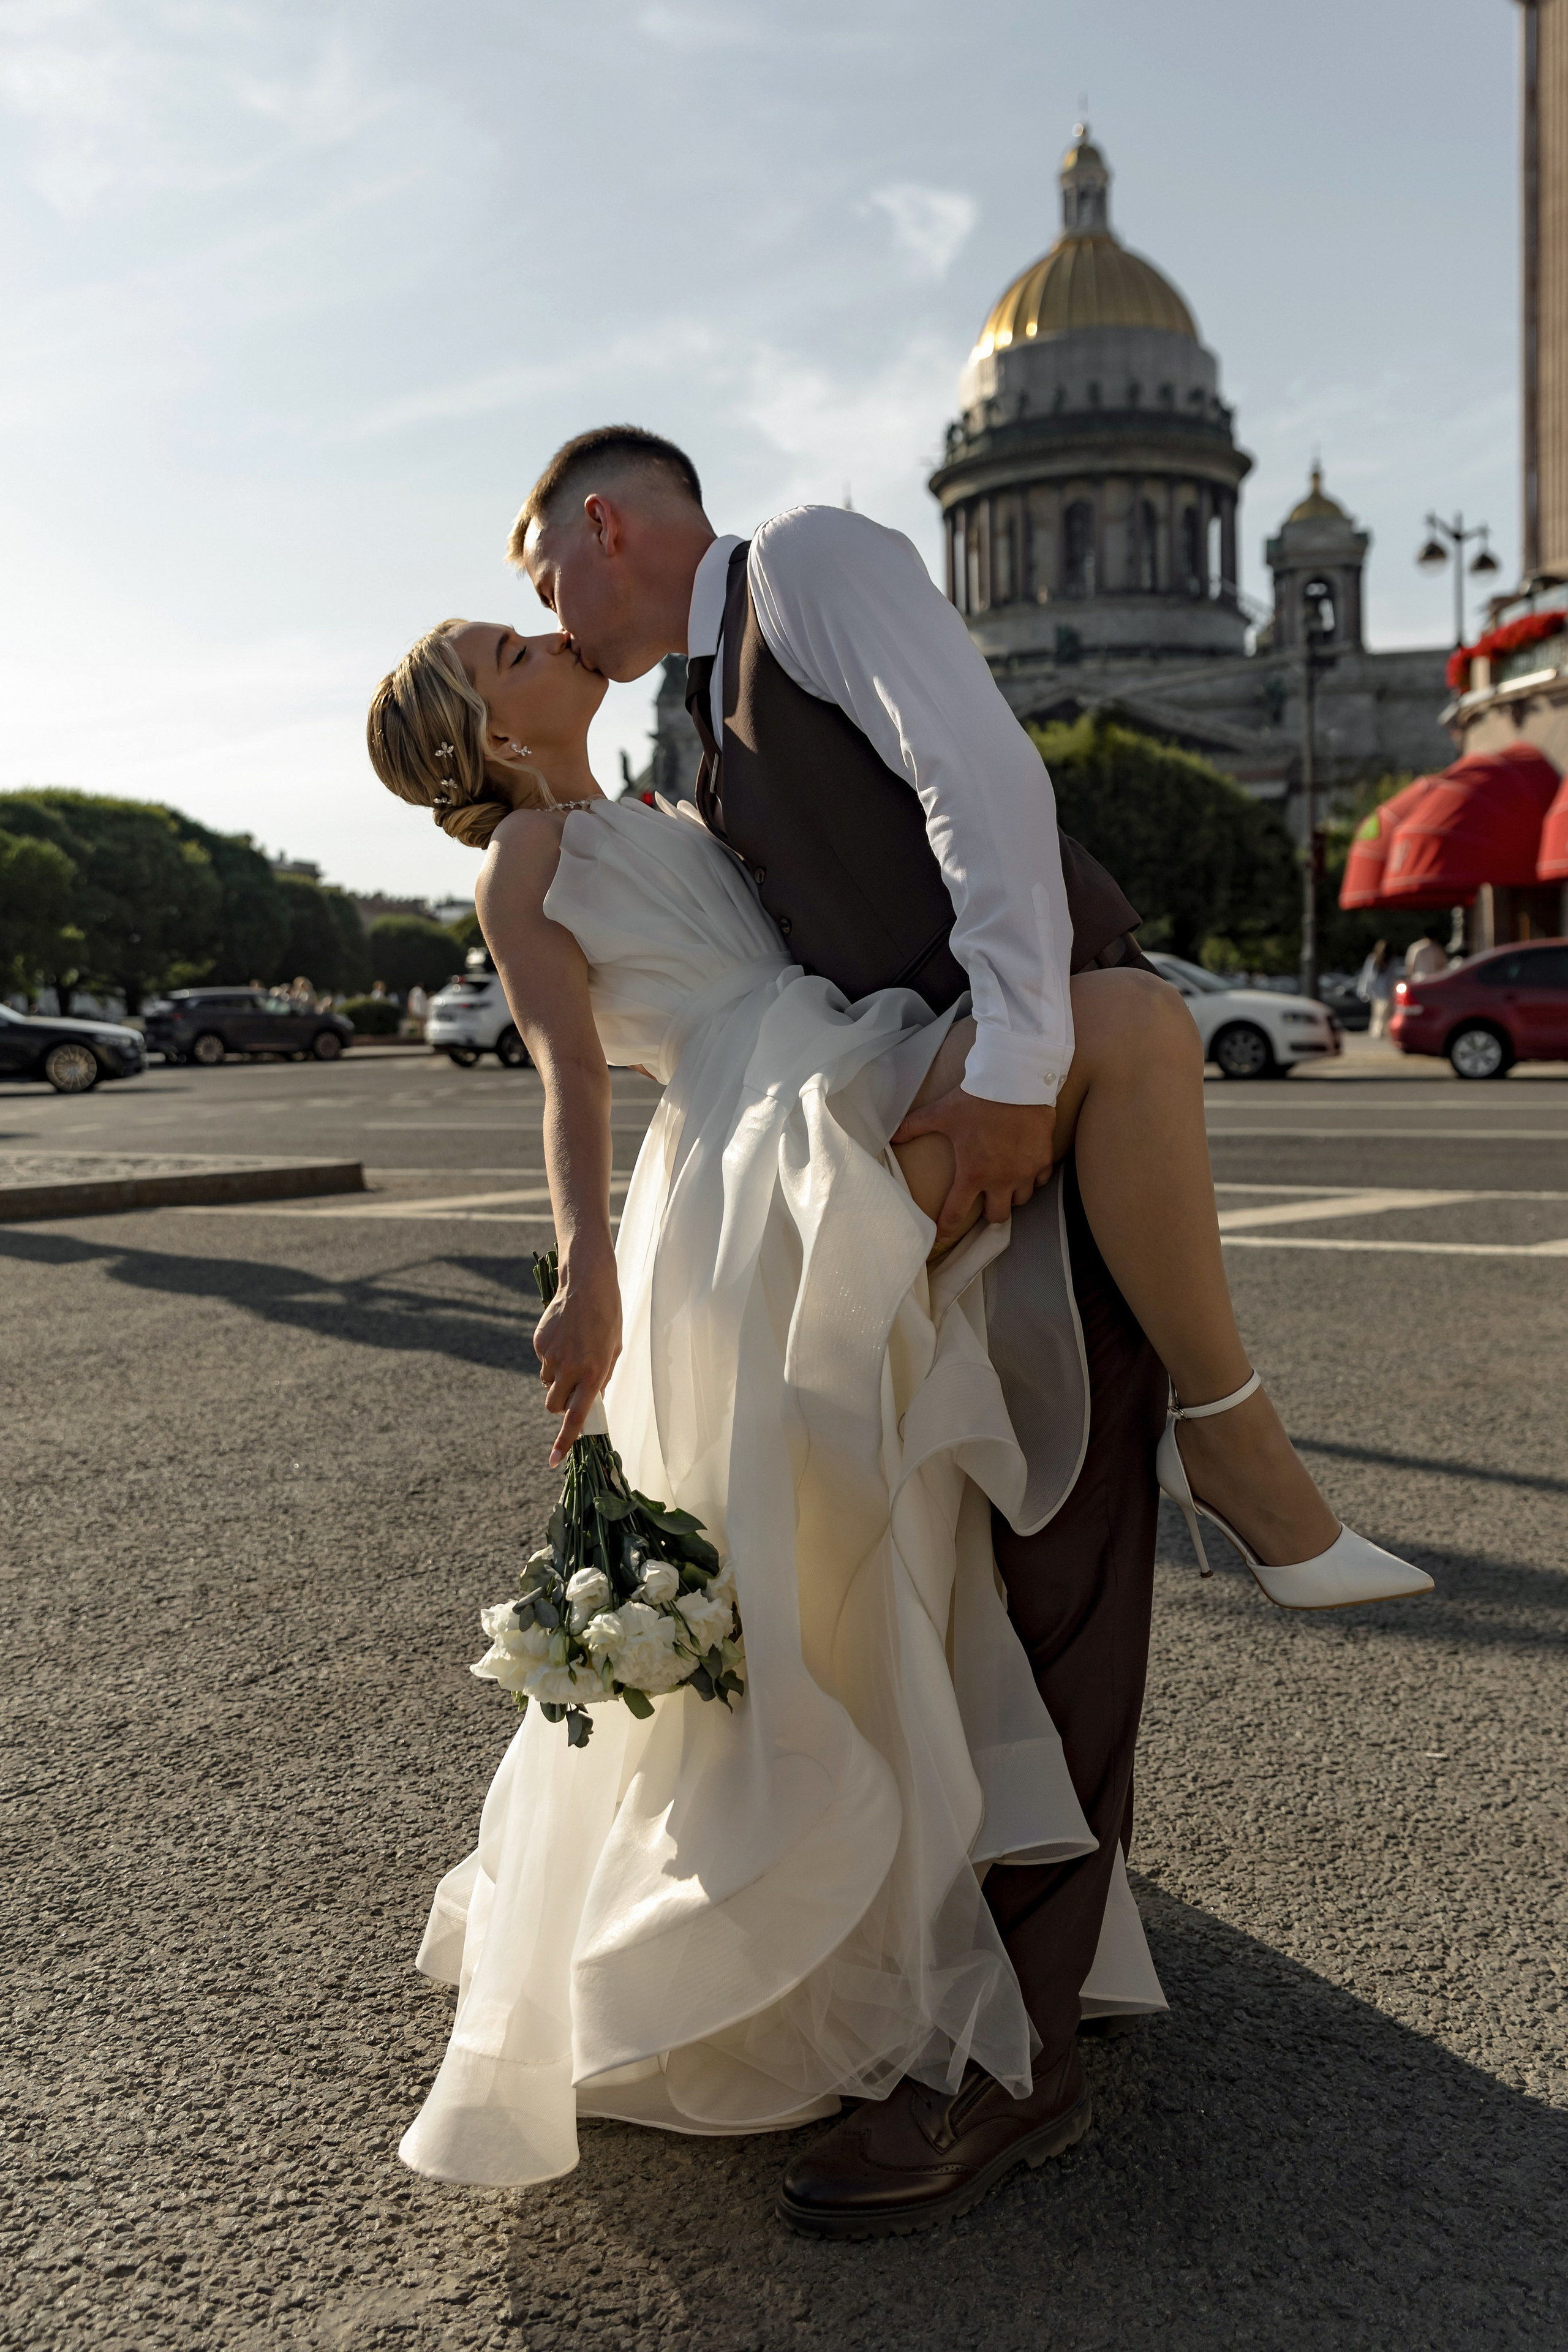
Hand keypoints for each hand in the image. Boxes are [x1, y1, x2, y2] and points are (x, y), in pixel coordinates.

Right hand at [533, 1253, 622, 1465]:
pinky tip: (564, 1336)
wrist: (586, 1283)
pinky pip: (543, 1361)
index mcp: (595, 1373)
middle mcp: (571, 1369)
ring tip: (572, 1351)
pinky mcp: (539, 1344)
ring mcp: (552, 1357)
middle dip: (559, 1405)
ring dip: (557, 1378)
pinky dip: (552, 1356)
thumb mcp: (614, 1349)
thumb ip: (603, 1377)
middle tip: (571, 1390)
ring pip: (547, 1383)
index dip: (565, 1441)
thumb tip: (593, 1399)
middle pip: (554, 1406)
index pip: (577, 1416)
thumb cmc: (607, 1316)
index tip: (554, 1460)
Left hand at [890, 1086, 1055, 1250]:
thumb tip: (891, 1135)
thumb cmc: (977, 1099)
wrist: (1017, 1080)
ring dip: (1011, 1196)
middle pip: (997, 1217)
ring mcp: (1025, 1172)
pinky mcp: (1043, 1160)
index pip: (956, 1213)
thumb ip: (915, 1126)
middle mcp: (1001, 1180)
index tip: (942, 1237)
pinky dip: (1032, 1178)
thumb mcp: (942, 1113)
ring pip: (1021, 1200)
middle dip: (989, 1214)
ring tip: (1005, 1185)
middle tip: (984, 1203)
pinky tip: (1024, 1169)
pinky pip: (1039, 1181)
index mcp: (973, 1173)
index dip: (947, 1229)